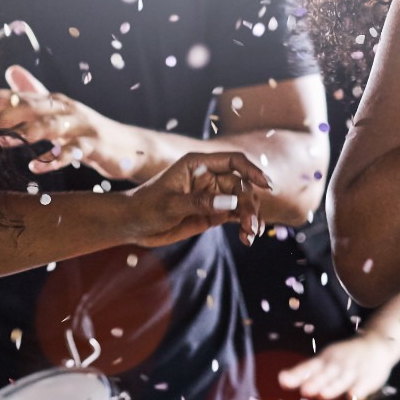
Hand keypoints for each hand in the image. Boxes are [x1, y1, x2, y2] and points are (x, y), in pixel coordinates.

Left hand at [0, 67, 141, 177]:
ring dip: (27, 133)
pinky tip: (35, 167)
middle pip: (32, 107)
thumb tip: (10, 71)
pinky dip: (53, 160)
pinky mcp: (93, 146)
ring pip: (51, 126)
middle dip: (4, 114)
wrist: (129, 146)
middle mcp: (65, 109)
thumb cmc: (86, 130)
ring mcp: (80, 126)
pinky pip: (71, 153)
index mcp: (53, 102)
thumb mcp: (58, 113)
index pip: (21, 95)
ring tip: (3, 140)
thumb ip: (34, 95)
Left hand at [123, 149, 268, 247]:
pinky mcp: (213, 212)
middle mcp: (209, 177)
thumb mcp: (171, 204)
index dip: (252, 170)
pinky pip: (235, 216)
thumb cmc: (146, 207)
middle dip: (250, 204)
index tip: (266, 185)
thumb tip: (232, 203)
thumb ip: (201, 202)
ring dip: (250, 217)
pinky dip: (244, 226)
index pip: (233, 160)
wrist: (133, 225)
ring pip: (241, 202)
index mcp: (198, 164)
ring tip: (250, 235)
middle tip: (250, 226)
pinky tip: (247, 239)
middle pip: (241, 185)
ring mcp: (212, 195)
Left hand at [279, 332, 398, 399]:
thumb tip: (283, 380)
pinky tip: (353, 396)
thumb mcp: (324, 361)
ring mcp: (353, 370)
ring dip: (333, 387)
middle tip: (304, 390)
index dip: (297, 374)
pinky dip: (359, 390)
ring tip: (322, 395)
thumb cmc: (344, 357)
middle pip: (324, 374)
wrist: (376, 345)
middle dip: (314, 382)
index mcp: (324, 360)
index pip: (308, 367)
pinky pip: (364, 384)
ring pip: (342, 379)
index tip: (283, 380)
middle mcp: (337, 364)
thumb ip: (306, 373)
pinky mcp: (369, 377)